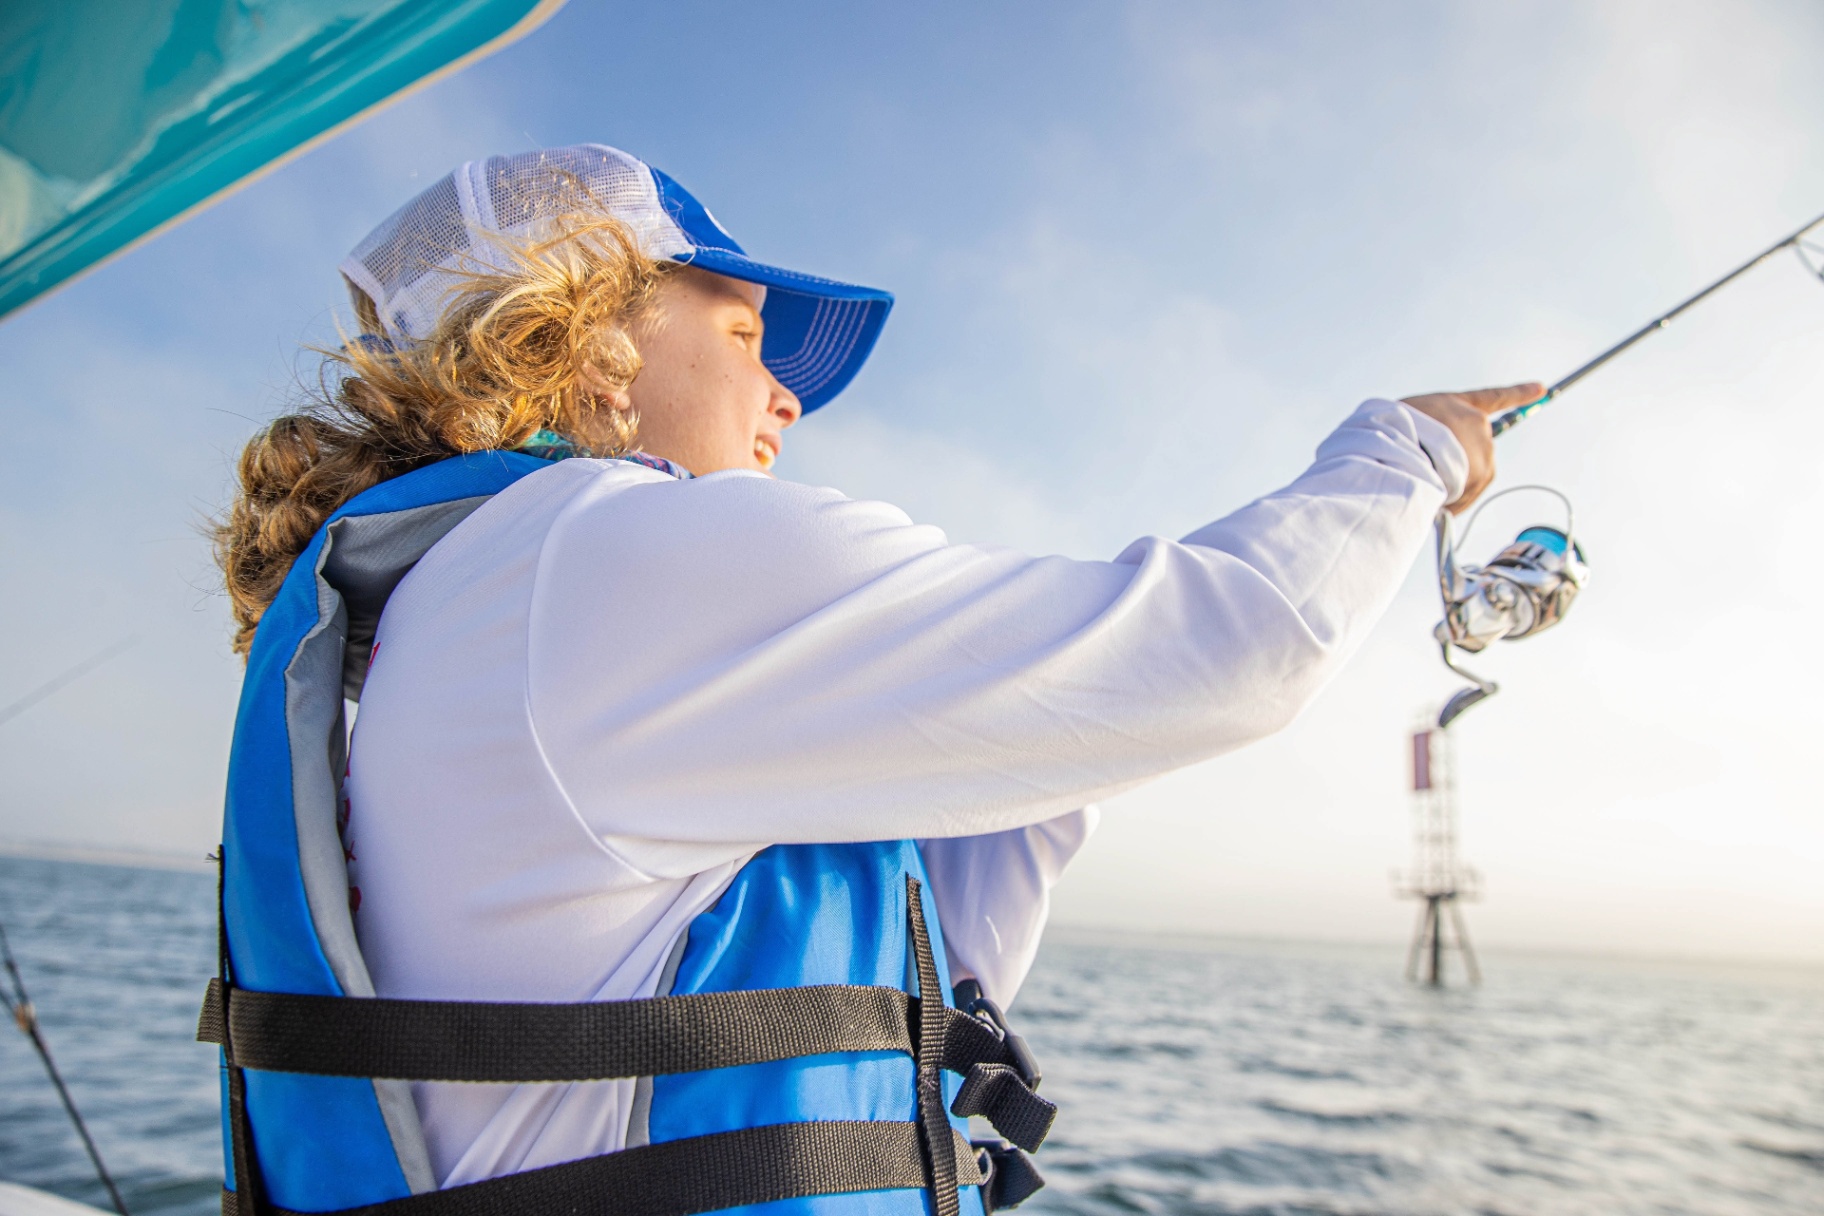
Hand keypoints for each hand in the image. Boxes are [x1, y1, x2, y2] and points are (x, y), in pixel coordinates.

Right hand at [1400, 382, 1541, 512]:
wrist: (1402, 446)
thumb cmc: (1394, 433)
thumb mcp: (1411, 423)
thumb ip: (1431, 435)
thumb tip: (1442, 469)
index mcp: (1459, 404)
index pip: (1493, 397)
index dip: (1518, 393)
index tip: (1540, 389)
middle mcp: (1478, 424)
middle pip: (1472, 449)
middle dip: (1456, 463)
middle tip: (1425, 468)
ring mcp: (1484, 449)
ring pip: (1470, 473)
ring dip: (1452, 481)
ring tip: (1425, 478)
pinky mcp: (1483, 473)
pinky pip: (1468, 493)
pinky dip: (1454, 498)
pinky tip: (1435, 496)